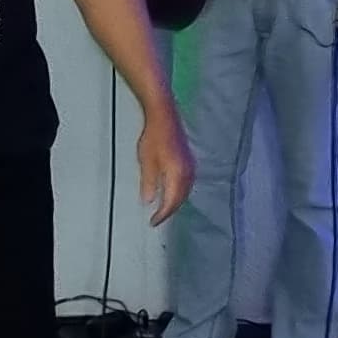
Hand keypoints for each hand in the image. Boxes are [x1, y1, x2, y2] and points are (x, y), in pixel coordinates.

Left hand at [136, 108, 193, 224]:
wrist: (164, 115)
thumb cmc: (153, 136)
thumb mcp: (146, 162)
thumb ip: (149, 183)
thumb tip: (148, 201)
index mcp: (177, 174)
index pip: (171, 202)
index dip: (162, 215)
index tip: (153, 222)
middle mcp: (188, 171)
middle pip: (181, 198)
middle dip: (170, 210)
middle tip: (157, 218)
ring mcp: (190, 165)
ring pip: (186, 191)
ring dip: (176, 202)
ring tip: (164, 209)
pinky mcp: (189, 159)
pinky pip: (188, 182)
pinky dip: (180, 192)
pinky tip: (172, 192)